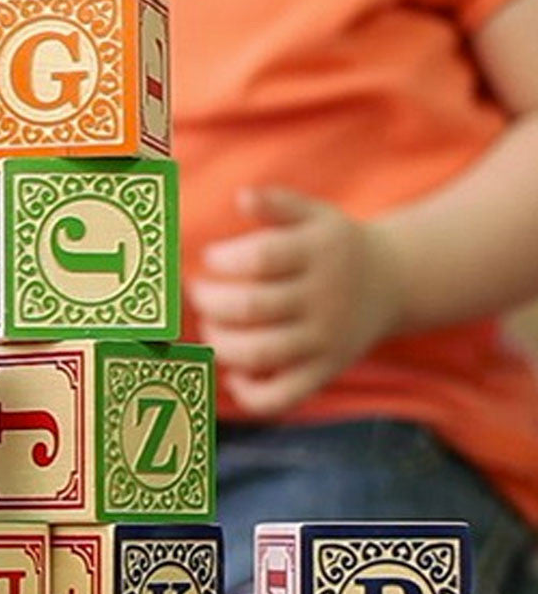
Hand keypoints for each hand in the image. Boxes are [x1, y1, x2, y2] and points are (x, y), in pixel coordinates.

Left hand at [188, 187, 402, 414]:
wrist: (394, 283)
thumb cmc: (334, 247)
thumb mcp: (315, 215)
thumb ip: (277, 203)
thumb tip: (241, 197)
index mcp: (318, 254)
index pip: (262, 258)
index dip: (224, 260)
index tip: (210, 258)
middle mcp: (323, 299)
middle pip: (252, 308)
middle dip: (210, 303)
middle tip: (198, 294)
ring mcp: (324, 340)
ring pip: (260, 353)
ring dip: (220, 344)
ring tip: (211, 327)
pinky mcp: (323, 372)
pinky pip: (281, 396)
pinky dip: (249, 394)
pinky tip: (234, 372)